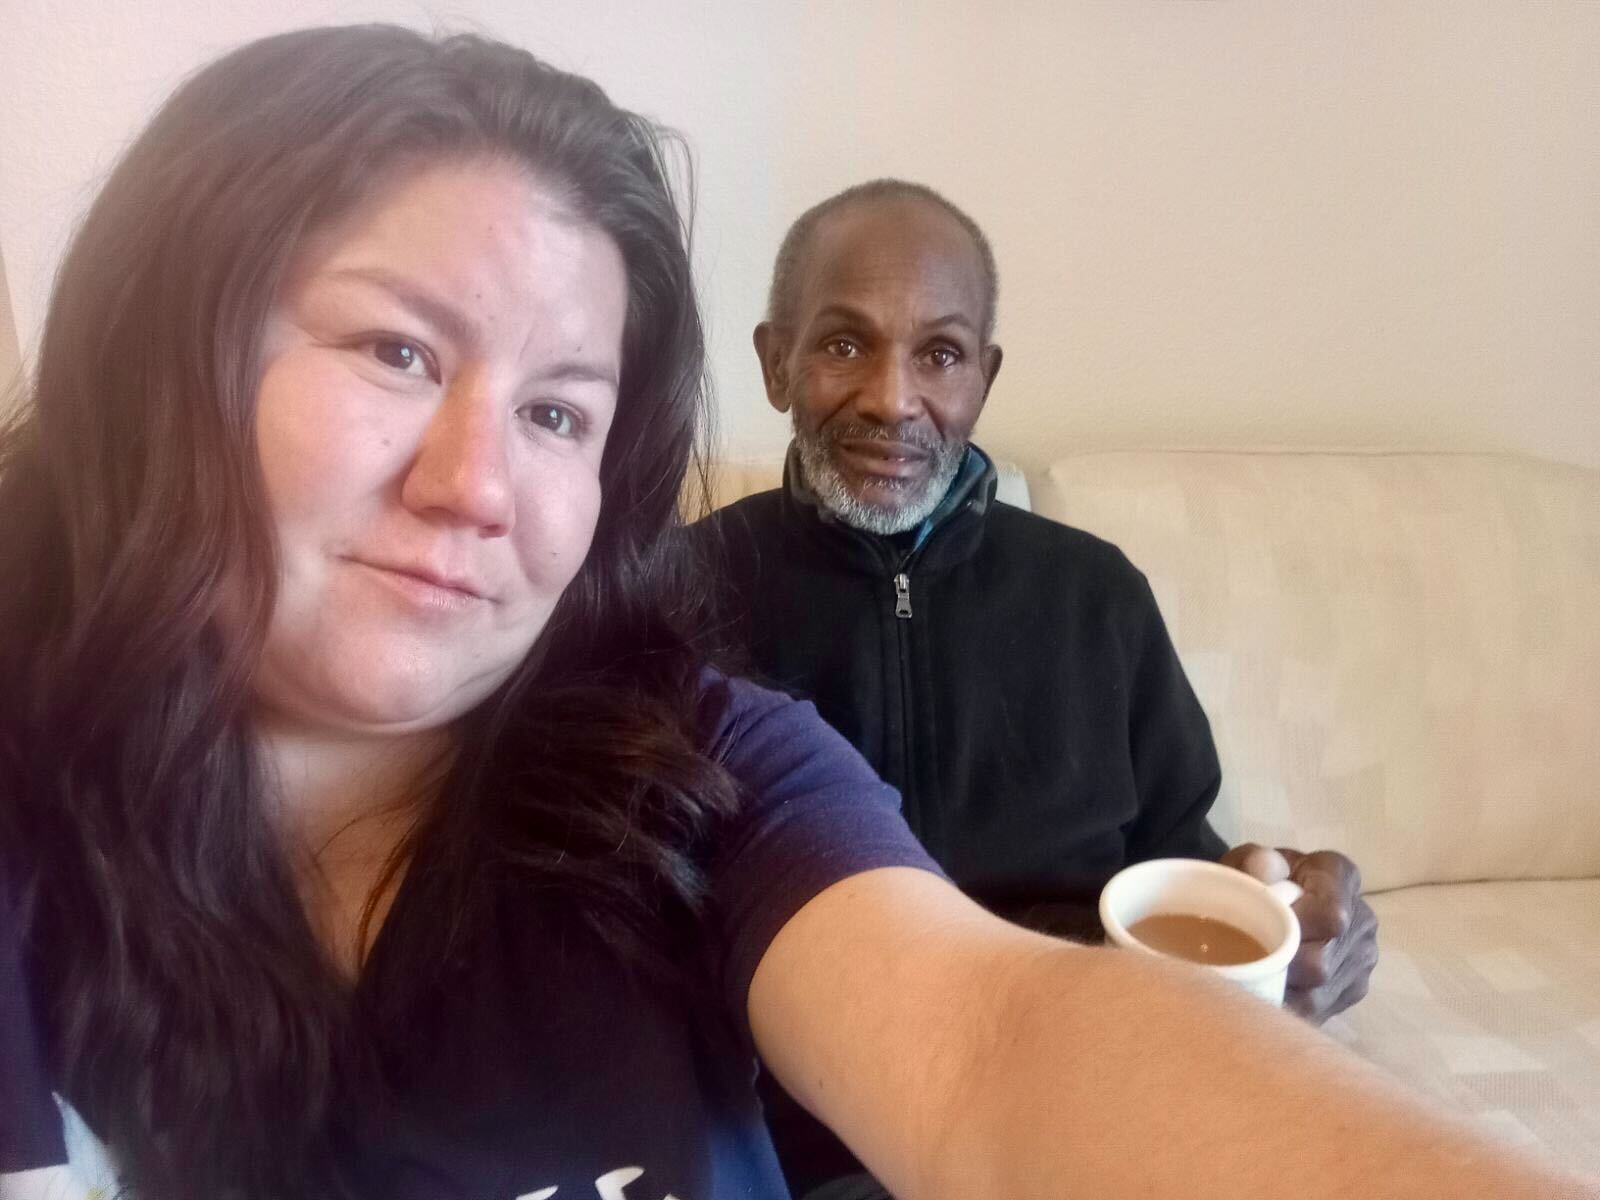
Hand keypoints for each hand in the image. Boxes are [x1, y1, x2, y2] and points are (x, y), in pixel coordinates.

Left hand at [1220, 843, 1378, 1023]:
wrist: (1273, 896)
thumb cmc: (1257, 877)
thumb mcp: (1245, 861)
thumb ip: (1251, 862)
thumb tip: (1262, 869)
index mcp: (1340, 876)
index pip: (1331, 914)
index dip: (1294, 930)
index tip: (1258, 930)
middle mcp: (1361, 918)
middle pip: (1322, 962)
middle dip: (1278, 968)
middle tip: (1241, 966)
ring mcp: (1361, 958)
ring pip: (1320, 992)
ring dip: (1281, 992)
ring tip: (1248, 982)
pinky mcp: (1352, 988)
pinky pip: (1321, 1010)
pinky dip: (1288, 1007)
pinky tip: (1263, 997)